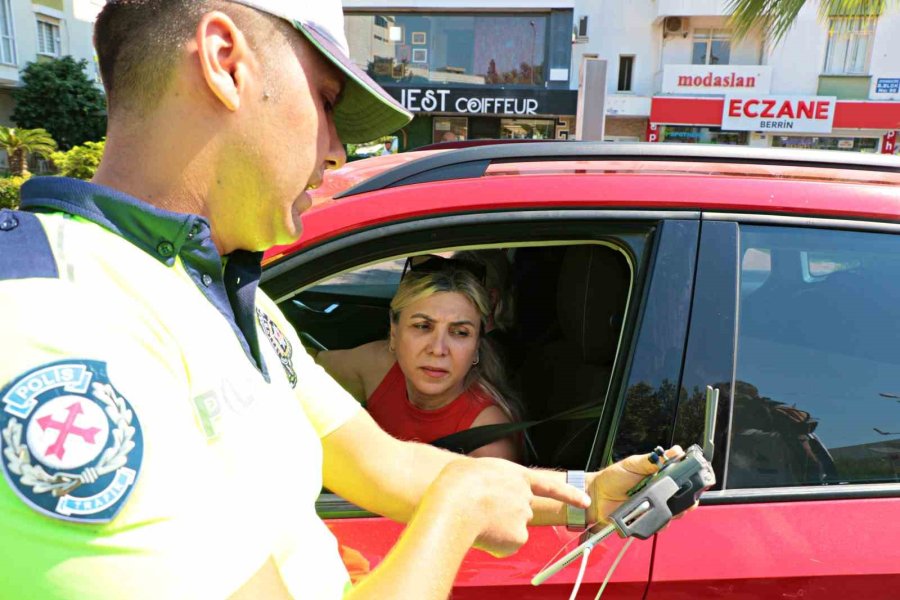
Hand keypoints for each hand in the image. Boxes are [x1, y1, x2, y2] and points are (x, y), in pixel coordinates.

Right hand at [430, 458, 590, 557]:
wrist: (455, 503)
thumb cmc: (456, 484)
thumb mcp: (473, 469)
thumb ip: (488, 480)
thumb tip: (483, 494)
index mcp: (515, 474)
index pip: (548, 485)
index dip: (568, 494)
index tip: (585, 500)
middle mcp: (524, 495)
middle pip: (521, 511)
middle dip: (506, 515)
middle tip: (480, 512)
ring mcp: (523, 516)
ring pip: (512, 530)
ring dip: (497, 529)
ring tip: (475, 521)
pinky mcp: (519, 537)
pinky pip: (506, 545)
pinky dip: (495, 545)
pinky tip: (482, 535)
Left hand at [586, 445, 684, 525]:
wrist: (596, 496)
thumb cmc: (612, 478)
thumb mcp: (633, 464)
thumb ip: (652, 460)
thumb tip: (674, 452)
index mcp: (659, 478)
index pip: (682, 482)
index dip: (691, 483)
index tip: (693, 482)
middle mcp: (659, 495)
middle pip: (682, 501)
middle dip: (686, 502)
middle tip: (679, 497)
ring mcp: (653, 509)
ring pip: (672, 515)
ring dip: (670, 512)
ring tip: (656, 504)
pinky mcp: (646, 521)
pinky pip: (658, 525)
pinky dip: (656, 523)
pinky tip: (648, 515)